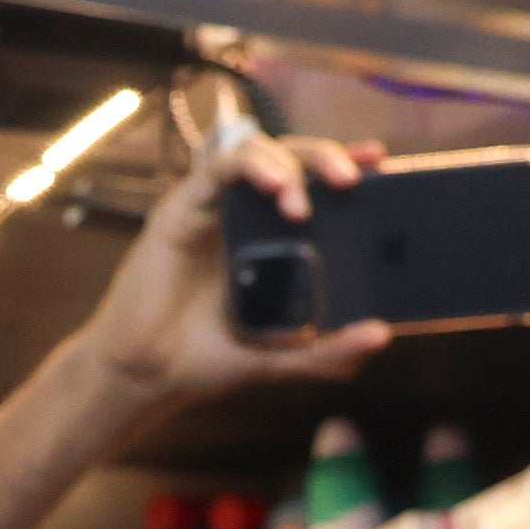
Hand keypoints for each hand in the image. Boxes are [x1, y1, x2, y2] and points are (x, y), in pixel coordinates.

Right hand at [77, 132, 387, 416]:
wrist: (147, 376)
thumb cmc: (207, 358)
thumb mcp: (281, 358)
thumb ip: (329, 350)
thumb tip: (381, 335)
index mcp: (273, 237)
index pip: (316, 185)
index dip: (347, 164)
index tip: (379, 162)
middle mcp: (246, 213)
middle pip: (293, 158)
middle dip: (327, 157)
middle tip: (351, 180)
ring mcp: (213, 207)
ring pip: (257, 152)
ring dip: (287, 166)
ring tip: (300, 202)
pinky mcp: (182, 207)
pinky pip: (218, 167)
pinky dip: (249, 165)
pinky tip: (272, 184)